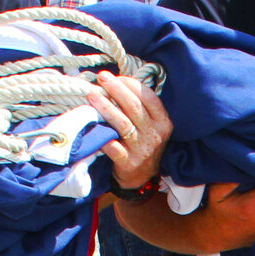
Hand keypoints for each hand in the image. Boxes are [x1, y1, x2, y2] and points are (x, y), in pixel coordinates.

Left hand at [88, 72, 171, 189]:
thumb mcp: (151, 126)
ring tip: (92, 94)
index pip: (148, 96)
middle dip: (116, 88)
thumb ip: (140, 107)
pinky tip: (91, 124)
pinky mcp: (128, 162)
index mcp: (163, 121)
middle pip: (133, 106)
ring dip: (105, 107)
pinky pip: (112, 146)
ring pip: (122, 123)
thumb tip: (116, 83)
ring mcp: (142, 149)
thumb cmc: (143, 145)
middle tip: (102, 77)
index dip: (130, 84)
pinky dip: (102, 134)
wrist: (141, 178)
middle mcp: (155, 134)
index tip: (115, 77)